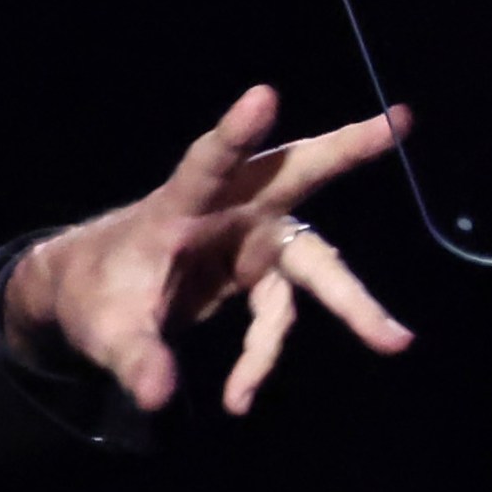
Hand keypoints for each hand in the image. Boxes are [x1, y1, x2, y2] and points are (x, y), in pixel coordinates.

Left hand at [2, 85, 413, 413]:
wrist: (89, 297)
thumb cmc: (93, 294)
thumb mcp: (104, 331)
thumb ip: (133, 357)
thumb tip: (157, 396)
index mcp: (178, 206)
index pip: (207, 164)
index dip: (234, 134)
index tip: (263, 95)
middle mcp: (225, 212)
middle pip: (294, 175)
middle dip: (347, 150)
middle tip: (403, 120)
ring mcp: (249, 238)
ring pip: (314, 261)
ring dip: (352, 304)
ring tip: (395, 342)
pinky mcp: (258, 271)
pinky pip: (278, 314)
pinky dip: (261, 356)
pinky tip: (237, 397)